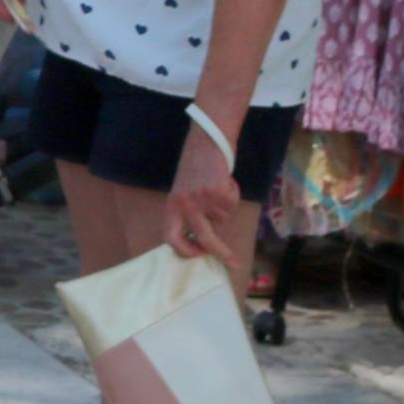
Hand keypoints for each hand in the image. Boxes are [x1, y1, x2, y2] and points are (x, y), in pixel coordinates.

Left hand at [167, 122, 242, 262]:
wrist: (207, 140)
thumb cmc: (196, 168)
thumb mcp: (184, 192)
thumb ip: (190, 214)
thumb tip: (206, 242)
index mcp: (172, 206)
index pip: (171, 237)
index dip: (184, 250)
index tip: (199, 255)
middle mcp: (185, 205)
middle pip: (204, 238)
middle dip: (220, 252)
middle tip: (232, 262)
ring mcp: (202, 199)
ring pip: (224, 218)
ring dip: (226, 207)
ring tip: (218, 186)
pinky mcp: (218, 192)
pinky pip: (232, 204)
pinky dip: (233, 195)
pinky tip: (224, 180)